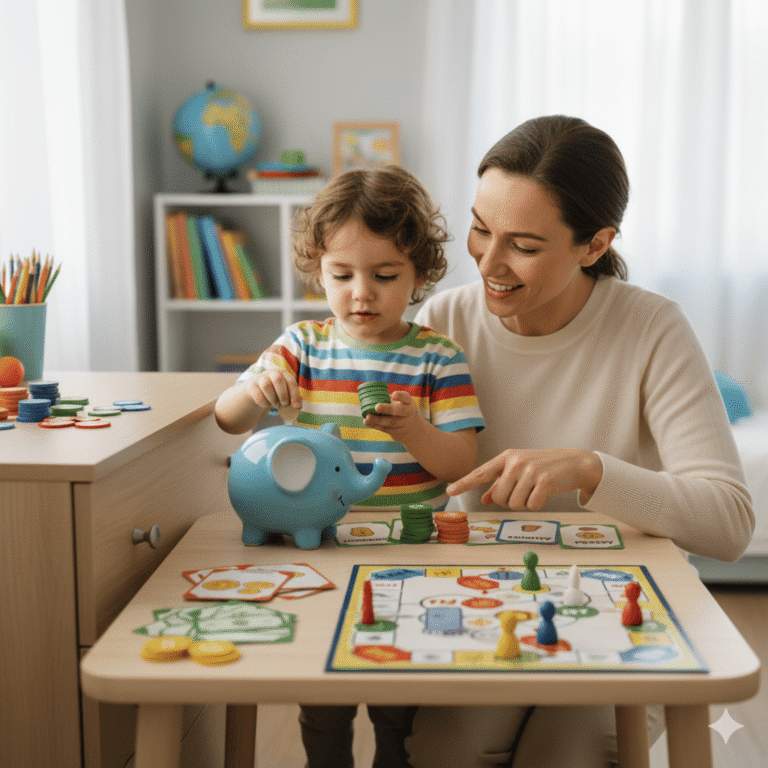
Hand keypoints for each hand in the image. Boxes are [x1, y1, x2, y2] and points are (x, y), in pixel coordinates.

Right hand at [245, 369, 301, 414]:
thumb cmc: (277, 393)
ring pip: (266, 386)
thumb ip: (294, 399)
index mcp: (284, 374)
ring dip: (273, 399)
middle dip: (283, 394)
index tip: (296, 406)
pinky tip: (267, 404)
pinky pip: (257, 394)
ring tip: (275, 405)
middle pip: (278, 379)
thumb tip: (298, 406)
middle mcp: (273, 373)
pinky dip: (264, 403)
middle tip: (284, 404)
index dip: (295, 394)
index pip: (291, 381)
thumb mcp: (287, 394)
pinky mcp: (252, 386)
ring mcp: (261, 378)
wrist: (259, 392)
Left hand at [363, 390, 421, 439]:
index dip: (400, 396)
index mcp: (408, 403)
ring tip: (368, 416)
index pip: (406, 398)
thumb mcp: (401, 403)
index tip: (394, 394)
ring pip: (390, 422)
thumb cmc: (401, 410)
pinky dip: (374, 425)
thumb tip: (370, 393)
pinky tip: (366, 421)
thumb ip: (389, 398)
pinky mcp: (396, 432)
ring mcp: (403, 424)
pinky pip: (385, 429)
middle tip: (377, 407)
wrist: (412, 429)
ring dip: (378, 420)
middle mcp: (408, 413)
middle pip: (399, 411)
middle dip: (388, 409)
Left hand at [446, 449, 602, 509]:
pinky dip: (537, 504)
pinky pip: (531, 506)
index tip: (449, 491)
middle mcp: (516, 462)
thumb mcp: (520, 470)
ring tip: (535, 490)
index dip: (464, 483)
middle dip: (509, 501)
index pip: (481, 473)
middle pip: (499, 497)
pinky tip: (545, 493)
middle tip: (524, 491)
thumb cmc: (544, 467)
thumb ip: (501, 483)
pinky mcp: (544, 481)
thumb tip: (484, 498)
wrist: (575, 462)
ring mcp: (530, 470)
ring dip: (524, 503)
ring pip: (514, 504)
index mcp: (507, 458)